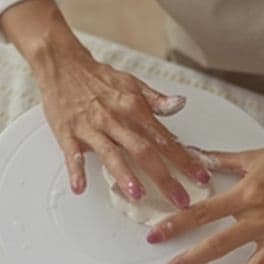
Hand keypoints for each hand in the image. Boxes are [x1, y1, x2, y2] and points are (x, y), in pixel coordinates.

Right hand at [37, 42, 209, 205]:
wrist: (62, 63)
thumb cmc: (98, 77)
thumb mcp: (133, 84)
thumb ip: (157, 100)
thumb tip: (180, 105)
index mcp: (134, 109)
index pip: (165, 138)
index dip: (185, 159)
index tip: (201, 177)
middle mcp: (116, 119)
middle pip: (144, 151)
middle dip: (164, 178)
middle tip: (180, 200)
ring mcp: (91, 127)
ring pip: (111, 153)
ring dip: (124, 175)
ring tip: (137, 195)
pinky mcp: (68, 133)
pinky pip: (72, 154)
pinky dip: (76, 170)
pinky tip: (80, 187)